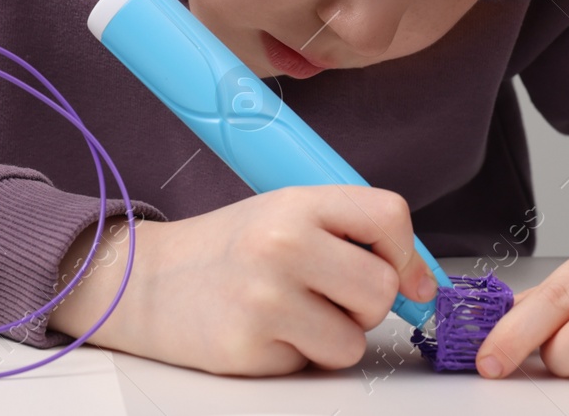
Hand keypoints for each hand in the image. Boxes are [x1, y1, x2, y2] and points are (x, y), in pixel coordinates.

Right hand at [45, 185, 439, 375]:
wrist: (148, 282)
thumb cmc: (230, 249)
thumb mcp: (289, 216)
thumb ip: (353, 236)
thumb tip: (421, 285)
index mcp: (299, 202)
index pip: (389, 216)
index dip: (406, 253)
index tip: (404, 276)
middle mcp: (283, 244)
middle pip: (381, 289)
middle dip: (367, 304)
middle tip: (331, 296)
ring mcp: (265, 298)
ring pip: (354, 340)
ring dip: (334, 337)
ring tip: (294, 314)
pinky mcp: (249, 348)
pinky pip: (313, 365)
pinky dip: (298, 356)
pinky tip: (266, 332)